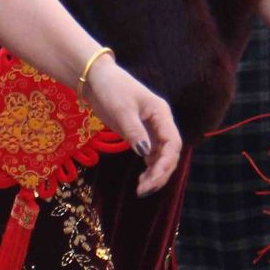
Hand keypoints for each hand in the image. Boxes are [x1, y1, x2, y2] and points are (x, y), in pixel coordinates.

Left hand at [81, 56, 182, 193]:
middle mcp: (160, 123)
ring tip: (142, 189)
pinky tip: (142, 180)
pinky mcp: (141, 134)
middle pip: (170, 153)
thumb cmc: (111, 89)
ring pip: (162, 156)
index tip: (151, 179)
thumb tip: (145, 154)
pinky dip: (149, 168)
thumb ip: (134, 132)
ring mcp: (152, 129)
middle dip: (160, 173)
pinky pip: (152, 154)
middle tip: (143, 190)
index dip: (166, 163)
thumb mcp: (122, 110)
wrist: (97, 78)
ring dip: (155, 173)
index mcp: (161, 114)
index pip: (173, 142)